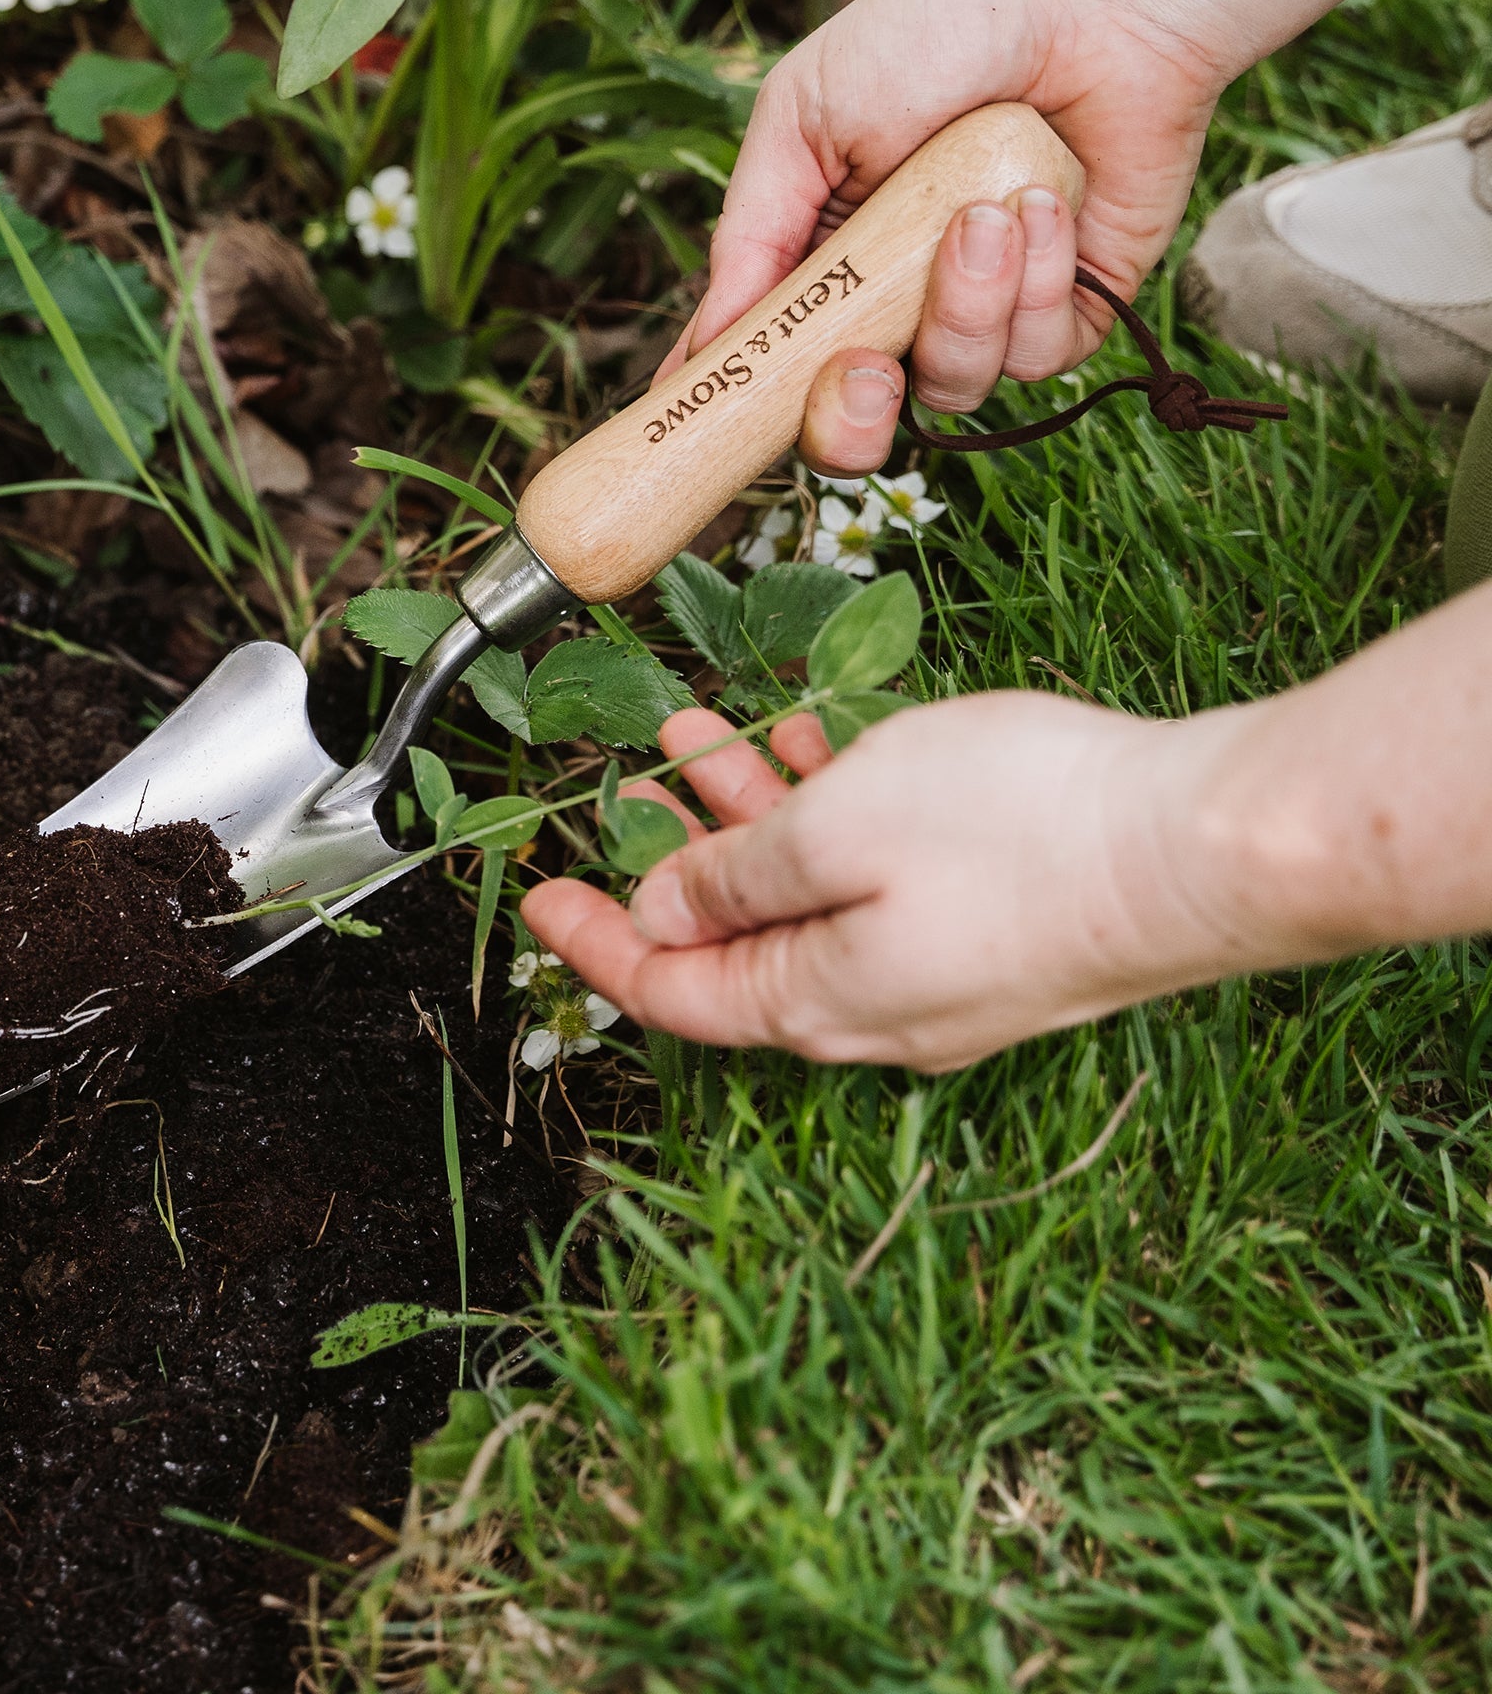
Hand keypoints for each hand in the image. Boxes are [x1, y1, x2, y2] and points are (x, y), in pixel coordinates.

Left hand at [520, 698, 1259, 1072]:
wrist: (1205, 845)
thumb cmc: (1020, 831)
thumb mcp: (837, 829)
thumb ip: (735, 877)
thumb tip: (662, 919)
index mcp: (816, 1001)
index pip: (669, 994)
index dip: (594, 943)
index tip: (537, 892)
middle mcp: (871, 1009)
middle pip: (735, 943)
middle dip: (674, 860)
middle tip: (630, 787)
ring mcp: (940, 977)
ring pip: (807, 900)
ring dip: (749, 819)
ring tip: (703, 734)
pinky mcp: (994, 936)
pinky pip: (878, 885)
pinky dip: (831, 819)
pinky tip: (813, 745)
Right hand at [661, 0, 1222, 476]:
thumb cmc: (937, 29)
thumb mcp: (804, 115)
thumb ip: (751, 233)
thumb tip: (703, 345)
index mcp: (818, 266)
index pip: (768, 373)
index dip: (742, 411)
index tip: (717, 420)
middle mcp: (894, 307)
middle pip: (852, 431)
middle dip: (850, 420)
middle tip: (864, 367)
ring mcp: (981, 316)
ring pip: (951, 387)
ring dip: (963, 306)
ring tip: (984, 209)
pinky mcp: (1068, 312)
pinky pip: (1036, 358)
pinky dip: (1036, 282)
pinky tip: (1044, 200)